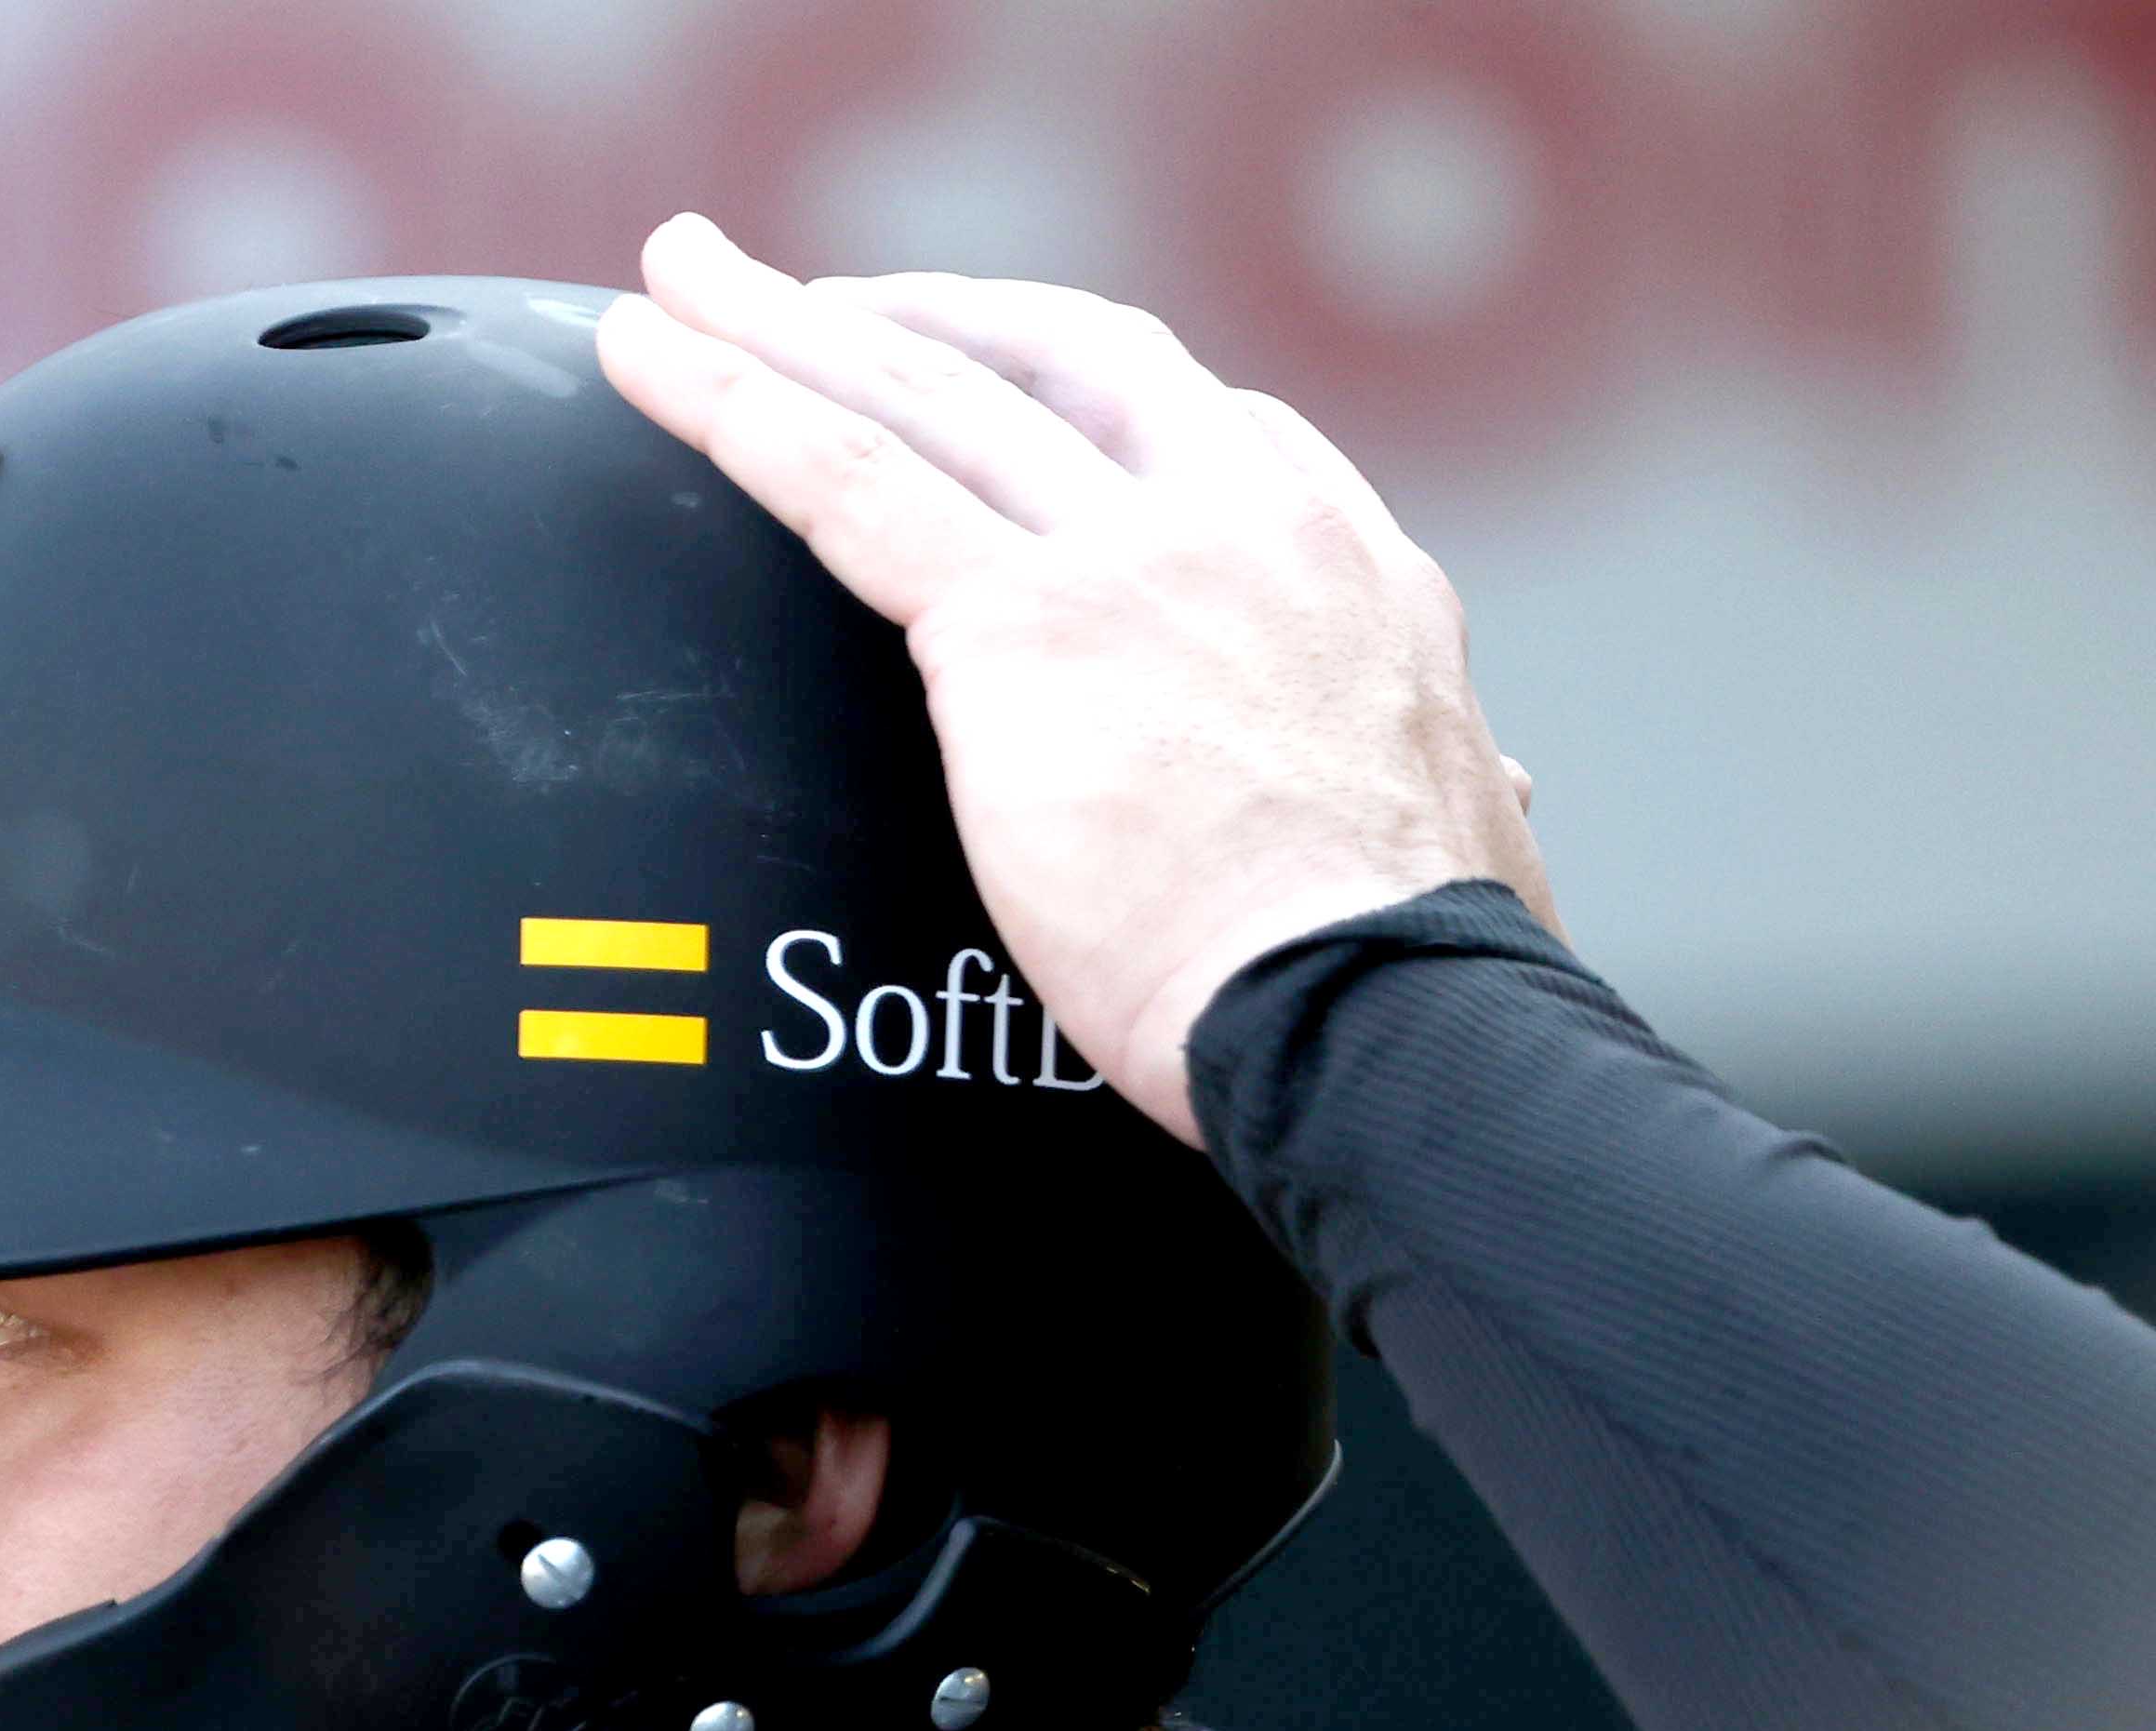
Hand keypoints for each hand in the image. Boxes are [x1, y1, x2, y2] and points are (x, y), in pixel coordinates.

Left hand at [597, 215, 1553, 1137]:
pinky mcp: (1022, 629)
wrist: (1383, 1023)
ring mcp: (1129, 560)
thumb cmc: (1415, 983)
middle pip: (1041, 365)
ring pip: (921, 397)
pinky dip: (734, 409)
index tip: (984, 376)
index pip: (1189, 421)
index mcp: (1347, 564)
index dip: (1061, 383)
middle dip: (906, 312)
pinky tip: (654, 371)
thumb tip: (1501, 781)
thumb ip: (1454, 773)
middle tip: (785, 286)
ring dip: (778, 325)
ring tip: (674, 281)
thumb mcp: (1470, 830)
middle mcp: (1241, 520)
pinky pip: (849, 483)